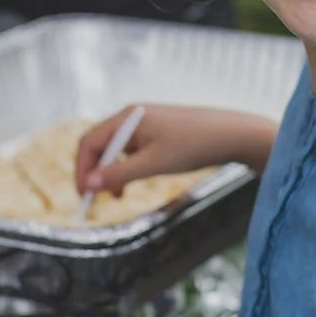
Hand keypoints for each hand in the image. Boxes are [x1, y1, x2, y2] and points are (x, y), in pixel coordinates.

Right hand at [75, 104, 275, 195]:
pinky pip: (132, 151)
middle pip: (99, 144)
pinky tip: (130, 186)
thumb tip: (88, 184)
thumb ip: (119, 174)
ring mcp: (145, 124)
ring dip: (110, 173)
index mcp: (127, 117)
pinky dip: (126, 169)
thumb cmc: (193, 145)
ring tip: (114, 198)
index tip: (83, 195)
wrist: (233, 135)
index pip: (90, 142)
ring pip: (116, 150)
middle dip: (93, 171)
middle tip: (92, 200)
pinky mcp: (158, 133)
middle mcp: (132, 117)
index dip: (82, 169)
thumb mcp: (153, 164)